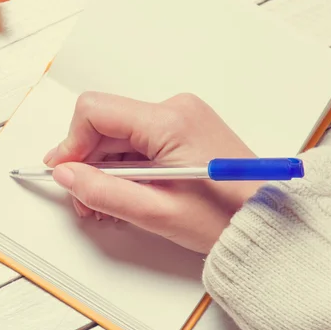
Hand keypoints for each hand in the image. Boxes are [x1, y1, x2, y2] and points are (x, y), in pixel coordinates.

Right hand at [43, 92, 260, 254]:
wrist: (265, 220)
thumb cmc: (224, 217)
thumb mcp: (156, 212)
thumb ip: (103, 192)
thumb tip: (65, 174)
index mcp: (169, 121)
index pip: (95, 111)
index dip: (71, 143)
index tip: (65, 173)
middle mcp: (174, 109)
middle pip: (105, 125)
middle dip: (87, 163)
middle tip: (86, 202)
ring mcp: (180, 117)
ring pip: (118, 135)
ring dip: (105, 169)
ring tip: (107, 205)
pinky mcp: (183, 129)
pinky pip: (138, 141)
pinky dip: (125, 167)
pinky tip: (127, 194)